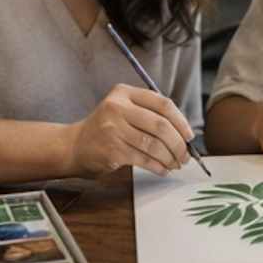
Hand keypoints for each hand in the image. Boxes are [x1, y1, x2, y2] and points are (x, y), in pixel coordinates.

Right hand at [67, 83, 194, 177]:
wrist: (73, 146)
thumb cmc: (105, 129)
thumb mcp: (123, 110)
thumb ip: (149, 114)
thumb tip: (183, 133)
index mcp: (124, 93)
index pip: (162, 103)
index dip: (181, 121)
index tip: (189, 135)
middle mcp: (118, 107)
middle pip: (161, 125)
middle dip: (178, 144)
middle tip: (185, 156)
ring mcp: (113, 129)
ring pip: (154, 145)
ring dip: (170, 158)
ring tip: (174, 164)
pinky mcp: (111, 150)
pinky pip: (144, 160)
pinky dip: (158, 166)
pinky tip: (162, 169)